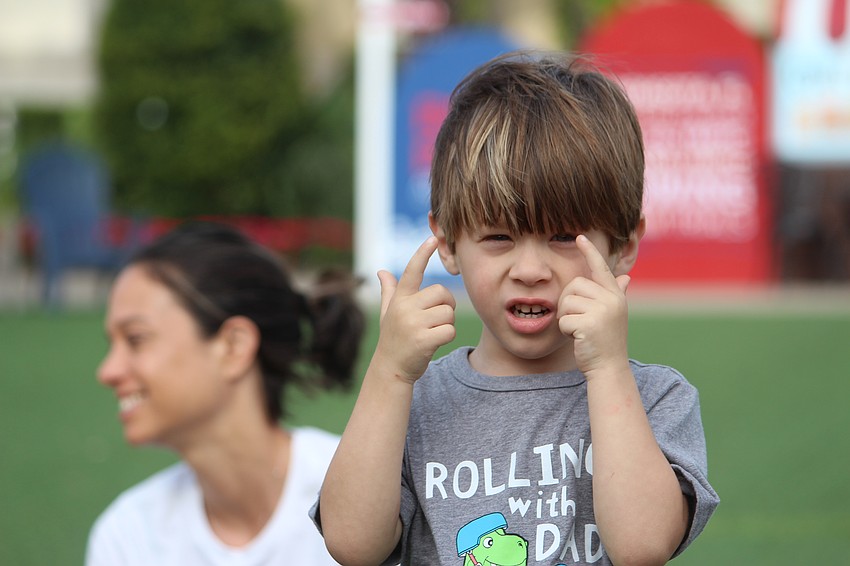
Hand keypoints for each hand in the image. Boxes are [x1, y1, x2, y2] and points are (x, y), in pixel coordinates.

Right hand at [375, 237, 456, 383]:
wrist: (391, 369)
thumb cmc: (393, 338)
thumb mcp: (388, 313)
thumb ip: (389, 291)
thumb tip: (381, 272)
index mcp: (399, 299)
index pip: (412, 271)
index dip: (422, 254)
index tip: (432, 238)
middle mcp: (404, 308)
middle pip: (442, 294)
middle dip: (446, 305)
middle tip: (435, 319)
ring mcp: (413, 324)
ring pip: (449, 313)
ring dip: (447, 324)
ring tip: (431, 333)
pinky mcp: (423, 340)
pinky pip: (450, 330)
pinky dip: (447, 337)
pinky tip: (434, 343)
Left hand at [557, 235, 630, 378]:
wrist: (609, 368)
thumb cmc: (606, 341)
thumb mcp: (613, 315)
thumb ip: (617, 294)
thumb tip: (626, 278)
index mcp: (615, 295)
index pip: (600, 268)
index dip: (589, 252)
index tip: (580, 237)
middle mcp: (611, 299)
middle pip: (574, 285)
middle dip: (568, 302)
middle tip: (577, 320)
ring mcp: (602, 311)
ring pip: (566, 302)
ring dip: (566, 317)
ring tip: (579, 330)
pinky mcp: (589, 324)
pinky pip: (563, 319)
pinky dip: (565, 331)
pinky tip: (577, 338)